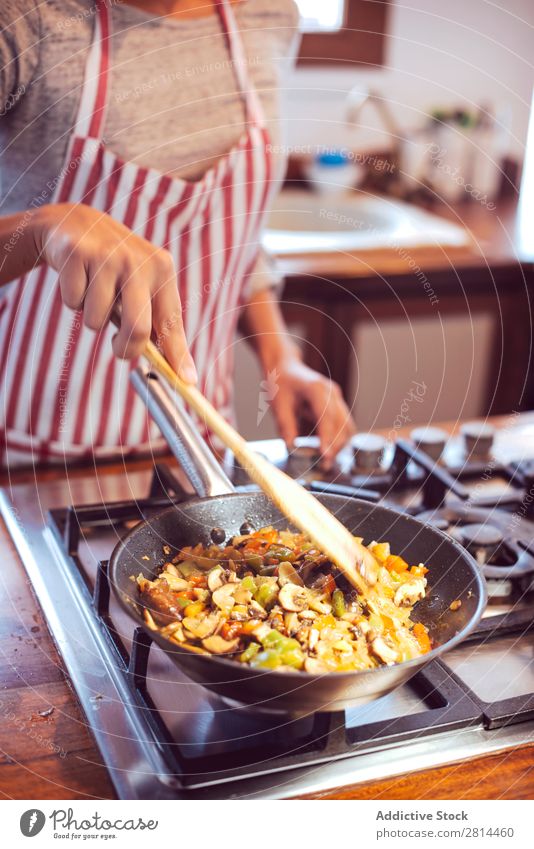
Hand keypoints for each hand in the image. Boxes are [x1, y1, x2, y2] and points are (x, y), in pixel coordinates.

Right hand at [31, 202, 196, 381]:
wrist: (74, 224)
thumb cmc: (113, 268)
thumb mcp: (141, 287)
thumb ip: (158, 324)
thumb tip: (181, 371)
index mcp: (162, 270)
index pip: (172, 322)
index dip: (178, 355)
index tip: (186, 381)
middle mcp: (139, 261)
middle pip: (138, 328)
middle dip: (125, 349)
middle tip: (118, 349)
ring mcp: (107, 256)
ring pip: (97, 320)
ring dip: (91, 316)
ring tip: (93, 291)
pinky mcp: (77, 254)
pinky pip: (73, 303)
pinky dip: (72, 300)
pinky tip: (77, 277)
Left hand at [269, 357, 354, 467]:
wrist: (284, 366)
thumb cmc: (280, 382)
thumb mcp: (278, 405)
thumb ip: (286, 426)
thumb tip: (292, 447)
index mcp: (316, 389)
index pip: (327, 417)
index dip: (327, 438)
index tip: (325, 455)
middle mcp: (332, 392)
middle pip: (342, 423)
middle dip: (335, 446)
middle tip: (324, 464)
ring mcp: (337, 397)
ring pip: (347, 425)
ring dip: (340, 444)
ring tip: (327, 459)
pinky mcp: (337, 404)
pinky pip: (344, 423)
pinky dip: (340, 437)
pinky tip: (330, 448)